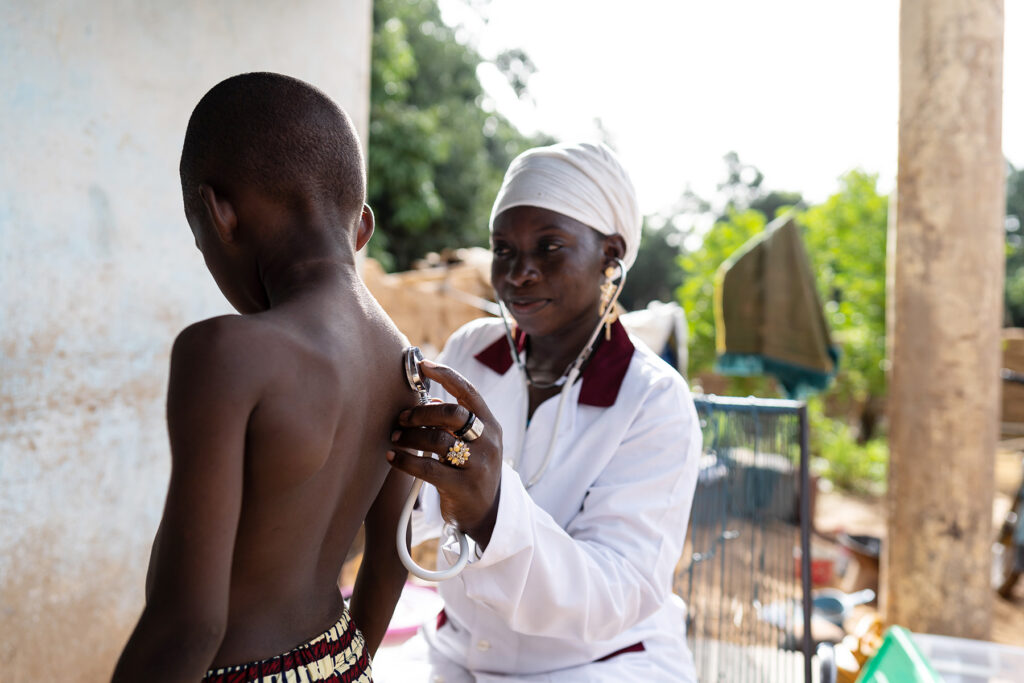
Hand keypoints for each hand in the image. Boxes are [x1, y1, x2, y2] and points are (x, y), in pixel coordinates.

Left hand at [386, 360, 502, 547]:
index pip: (469, 392)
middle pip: (451, 414)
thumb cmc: (471, 471)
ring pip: (437, 440)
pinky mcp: (463, 487)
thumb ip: (453, 422)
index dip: (446, 375)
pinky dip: (405, 460)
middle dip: (420, 413)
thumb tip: (428, 401)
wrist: (486, 514)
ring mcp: (478, 465)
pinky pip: (428, 468)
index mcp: (491, 425)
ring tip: (395, 438)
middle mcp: (488, 442)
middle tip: (401, 418)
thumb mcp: (472, 443)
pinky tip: (392, 457)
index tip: (423, 365)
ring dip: (410, 436)